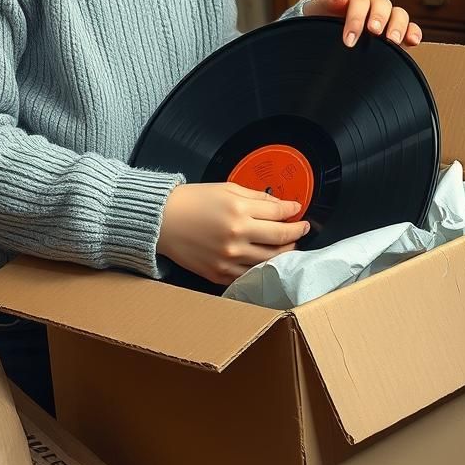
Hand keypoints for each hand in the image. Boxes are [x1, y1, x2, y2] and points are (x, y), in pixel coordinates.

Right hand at [157, 182, 309, 284]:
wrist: (162, 221)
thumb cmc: (193, 201)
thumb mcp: (227, 188)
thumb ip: (257, 197)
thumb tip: (284, 206)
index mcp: (239, 210)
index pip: (279, 214)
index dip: (294, 212)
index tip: (299, 211)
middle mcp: (237, 235)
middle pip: (281, 239)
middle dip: (296, 233)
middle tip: (302, 229)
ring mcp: (229, 258)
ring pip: (270, 261)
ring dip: (285, 253)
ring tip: (288, 245)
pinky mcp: (220, 274)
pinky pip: (250, 275)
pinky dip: (263, 268)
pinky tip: (267, 261)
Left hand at [303, 0, 421, 47]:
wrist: (323, 32)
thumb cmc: (320, 19)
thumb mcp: (318, 10)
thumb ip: (327, 2)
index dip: (356, 17)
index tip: (349, 39)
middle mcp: (373, 1)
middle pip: (382, 3)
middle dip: (379, 18)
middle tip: (373, 33)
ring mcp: (386, 15)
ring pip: (399, 13)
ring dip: (397, 26)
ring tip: (392, 41)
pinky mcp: (396, 30)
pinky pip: (410, 27)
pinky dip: (413, 33)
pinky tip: (412, 42)